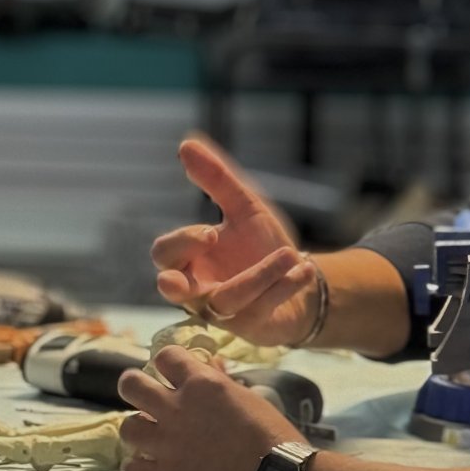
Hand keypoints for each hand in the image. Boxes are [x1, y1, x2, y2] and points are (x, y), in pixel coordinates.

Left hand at [119, 347, 299, 470]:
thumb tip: (209, 366)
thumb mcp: (250, 399)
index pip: (166, 356)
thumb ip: (221, 382)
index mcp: (202, 384)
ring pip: (127, 427)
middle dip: (135, 387)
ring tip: (150, 437)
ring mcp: (167, 445)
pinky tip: (150, 469)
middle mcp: (177, 409)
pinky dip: (138, 469)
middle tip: (144, 396)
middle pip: (132, 385)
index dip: (167, 362)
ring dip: (139, 430)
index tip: (171, 371)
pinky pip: (132, 470)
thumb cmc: (273, 436)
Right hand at [152, 136, 317, 345]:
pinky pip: (261, 311)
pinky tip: (305, 269)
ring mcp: (224, 313)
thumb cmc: (260, 245)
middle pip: (171, 289)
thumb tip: (186, 144)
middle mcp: (198, 290)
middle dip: (181, 277)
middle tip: (210, 245)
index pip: (164, 254)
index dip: (182, 243)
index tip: (212, 232)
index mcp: (189, 260)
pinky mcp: (252, 326)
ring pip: (226, 302)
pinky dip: (284, 288)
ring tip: (292, 254)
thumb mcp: (244, 208)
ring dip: (259, 276)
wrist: (298, 276)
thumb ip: (217, 179)